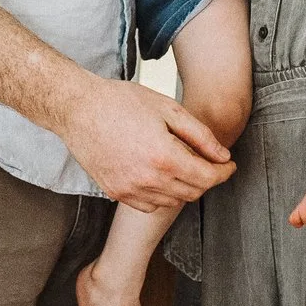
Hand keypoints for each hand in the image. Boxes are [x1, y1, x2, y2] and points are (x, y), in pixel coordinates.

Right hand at [55, 74, 235, 211]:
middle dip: (206, 179)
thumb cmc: (121, 101)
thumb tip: (223, 156)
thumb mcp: (167, 108)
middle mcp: (149, 179)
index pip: (209, 178)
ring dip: (184, 187)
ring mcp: (131, 189)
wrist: (77, 108)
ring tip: (179, 164)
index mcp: (166, 157)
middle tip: (206, 162)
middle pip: (193, 192)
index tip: (229, 165)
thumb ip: (200, 135)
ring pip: (173, 201)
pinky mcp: (116, 192)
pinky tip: (157, 174)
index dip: (224, 172)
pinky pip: (150, 204)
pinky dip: (161, 195)